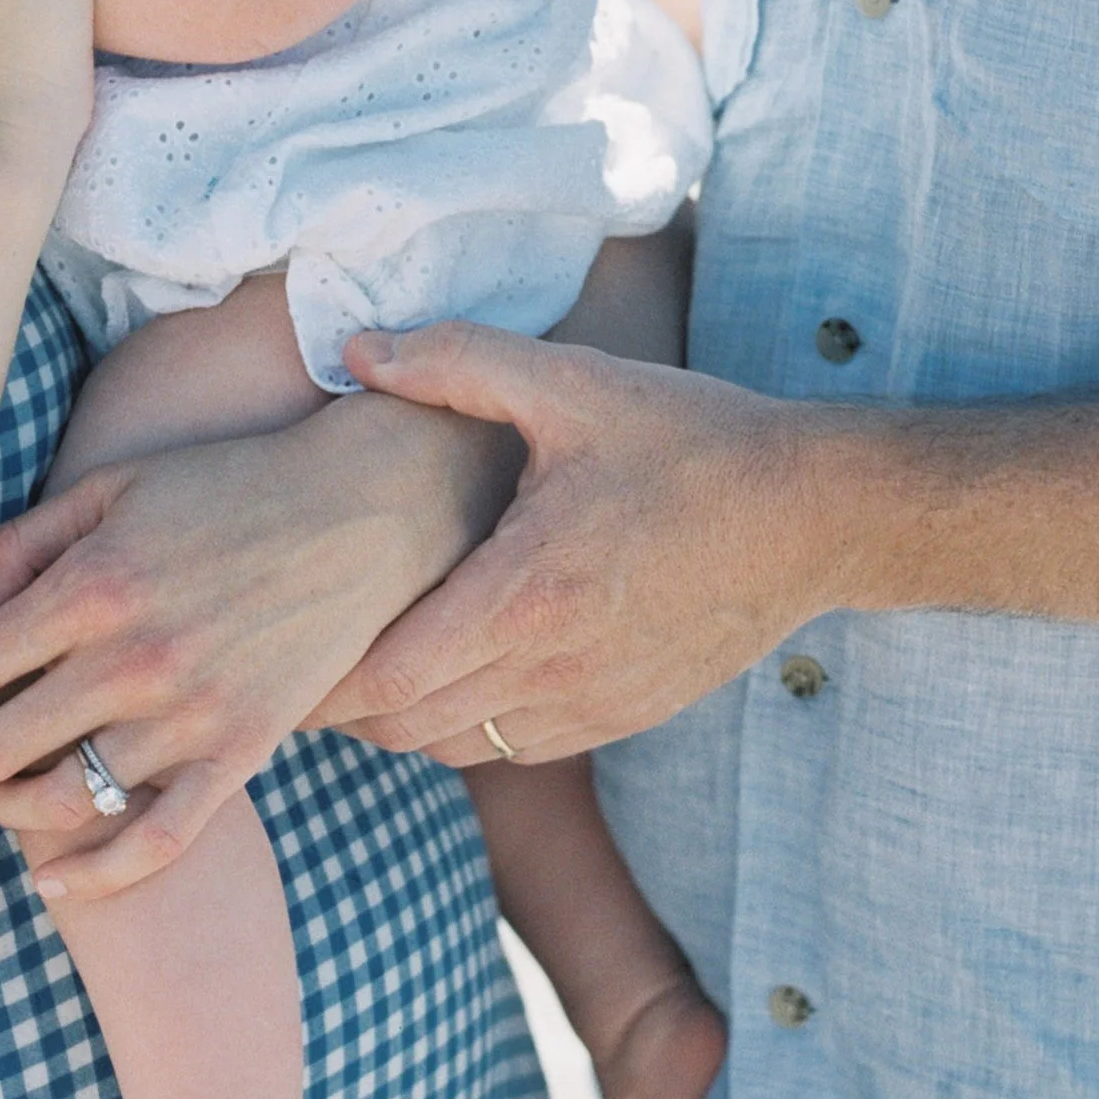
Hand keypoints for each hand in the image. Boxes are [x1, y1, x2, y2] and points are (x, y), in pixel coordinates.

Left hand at [0, 393, 519, 895]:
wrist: (359, 512)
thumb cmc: (227, 488)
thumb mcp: (116, 486)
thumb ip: (30, 540)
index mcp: (94, 584)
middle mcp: (134, 659)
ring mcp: (191, 715)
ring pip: (60, 803)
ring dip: (8, 806)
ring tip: (4, 788)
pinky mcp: (242, 752)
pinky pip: (156, 843)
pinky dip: (93, 877)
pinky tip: (52, 882)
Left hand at [329, 322, 857, 762]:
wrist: (814, 514)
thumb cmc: (689, 440)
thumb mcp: (571, 382)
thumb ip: (456, 362)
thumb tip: (357, 349)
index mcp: (527, 593)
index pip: (389, 678)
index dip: (323, 678)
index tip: (284, 643)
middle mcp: (555, 669)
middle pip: (408, 730)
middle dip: (349, 705)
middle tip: (309, 654)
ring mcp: (594, 705)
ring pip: (460, 749)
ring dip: (407, 718)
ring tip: (376, 659)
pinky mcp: (625, 717)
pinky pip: (519, 748)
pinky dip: (471, 725)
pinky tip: (460, 667)